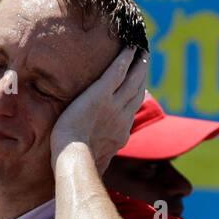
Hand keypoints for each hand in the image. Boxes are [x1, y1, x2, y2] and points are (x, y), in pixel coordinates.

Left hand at [49, 46, 147, 172]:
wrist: (74, 157)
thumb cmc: (77, 164)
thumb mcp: (94, 164)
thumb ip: (98, 161)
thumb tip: (96, 171)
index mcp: (121, 133)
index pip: (132, 109)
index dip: (137, 95)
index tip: (139, 85)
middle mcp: (122, 116)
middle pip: (136, 89)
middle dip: (142, 73)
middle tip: (144, 58)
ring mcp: (113, 104)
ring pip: (132, 78)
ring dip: (138, 62)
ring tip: (141, 49)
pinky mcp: (101, 94)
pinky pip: (117, 71)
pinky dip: (125, 58)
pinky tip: (128, 47)